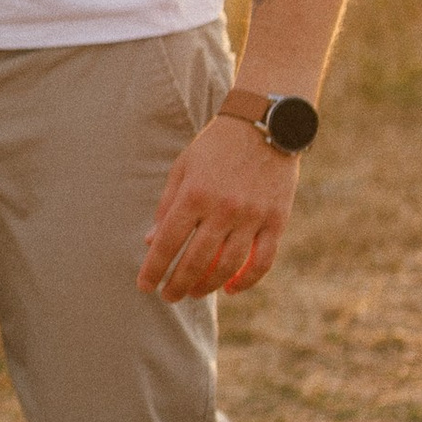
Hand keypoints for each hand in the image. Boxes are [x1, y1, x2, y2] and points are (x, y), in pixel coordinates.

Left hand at [137, 119, 298, 300]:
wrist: (264, 124)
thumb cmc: (216, 147)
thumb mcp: (183, 168)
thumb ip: (167, 205)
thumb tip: (151, 242)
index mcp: (194, 194)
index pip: (168, 242)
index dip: (154, 268)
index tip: (145, 286)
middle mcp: (223, 208)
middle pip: (196, 260)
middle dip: (178, 285)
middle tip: (168, 297)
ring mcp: (252, 216)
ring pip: (228, 266)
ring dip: (208, 286)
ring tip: (194, 294)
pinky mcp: (277, 220)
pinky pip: (263, 260)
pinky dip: (247, 280)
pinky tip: (231, 288)